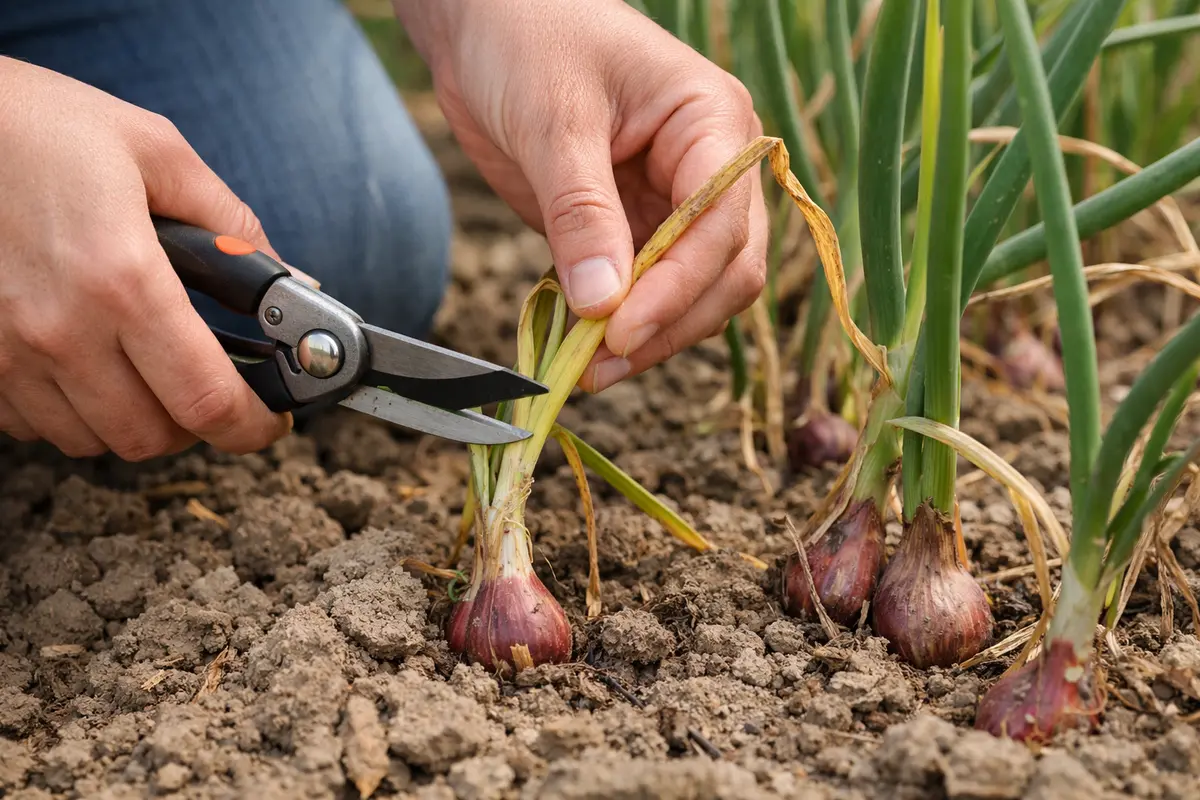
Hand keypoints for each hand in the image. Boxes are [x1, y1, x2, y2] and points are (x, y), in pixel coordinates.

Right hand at [0, 57, 291, 459]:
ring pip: (94, 439)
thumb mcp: (156, 152)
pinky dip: (74, 410)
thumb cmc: (38, 125)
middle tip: (209, 386)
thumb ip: (234, 224)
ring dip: (134, 418)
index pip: (205, 400)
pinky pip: (37, 425)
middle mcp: (61, 330)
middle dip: (195, 423)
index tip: (267, 420)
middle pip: (151, 436)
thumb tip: (291, 281)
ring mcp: (8, 353)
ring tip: (146, 368)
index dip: (251, 426)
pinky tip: (87, 362)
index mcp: (123, 279)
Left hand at [394, 0, 767, 391]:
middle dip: (670, 322)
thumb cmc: (528, 37)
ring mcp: (673, 203)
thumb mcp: (554, 121)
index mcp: (713, 123)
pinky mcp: (632, 228)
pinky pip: (642, 291)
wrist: (485, 23)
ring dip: (648, 336)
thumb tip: (602, 303)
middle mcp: (710, 169)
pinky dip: (616, 324)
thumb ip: (582, 212)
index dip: (678, 288)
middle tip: (602, 364)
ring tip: (586, 368)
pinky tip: (580, 347)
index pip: (722, 223)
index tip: (620, 332)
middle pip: (725, 271)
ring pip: (693, 293)